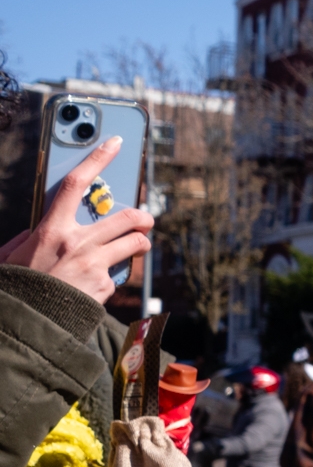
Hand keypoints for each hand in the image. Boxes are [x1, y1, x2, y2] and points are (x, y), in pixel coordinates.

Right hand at [0, 137, 154, 303]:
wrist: (26, 322)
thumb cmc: (18, 285)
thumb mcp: (13, 253)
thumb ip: (31, 237)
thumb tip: (41, 231)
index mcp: (51, 230)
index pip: (76, 184)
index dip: (97, 159)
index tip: (114, 144)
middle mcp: (78, 244)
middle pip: (126, 217)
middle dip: (143, 216)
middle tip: (145, 218)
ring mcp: (95, 266)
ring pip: (135, 244)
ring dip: (139, 243)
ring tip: (136, 245)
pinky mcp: (105, 287)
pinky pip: (119, 274)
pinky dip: (114, 275)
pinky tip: (99, 282)